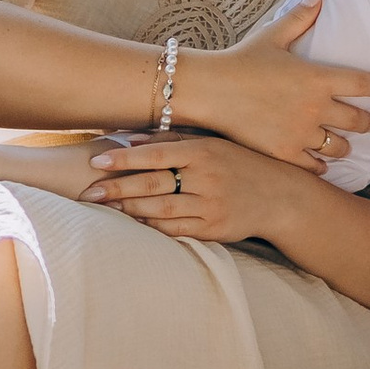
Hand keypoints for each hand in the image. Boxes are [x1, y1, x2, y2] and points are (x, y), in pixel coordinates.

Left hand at [83, 127, 300, 244]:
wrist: (281, 196)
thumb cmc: (240, 164)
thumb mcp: (213, 144)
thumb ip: (173, 140)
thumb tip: (129, 138)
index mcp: (205, 151)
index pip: (156, 155)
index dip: (124, 159)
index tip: (96, 161)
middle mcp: (207, 178)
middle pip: (153, 184)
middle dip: (118, 188)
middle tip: (89, 191)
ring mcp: (211, 205)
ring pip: (161, 209)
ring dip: (130, 209)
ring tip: (104, 208)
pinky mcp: (214, 229)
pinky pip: (176, 230)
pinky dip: (152, 227)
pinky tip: (133, 224)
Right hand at [182, 0, 369, 170]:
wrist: (210, 90)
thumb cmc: (242, 60)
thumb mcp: (274, 36)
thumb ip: (301, 17)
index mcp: (318, 78)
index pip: (363, 84)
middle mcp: (315, 108)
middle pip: (358, 121)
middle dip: (366, 122)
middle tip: (368, 122)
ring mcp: (301, 133)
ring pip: (339, 147)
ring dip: (344, 145)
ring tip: (343, 144)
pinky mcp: (284, 153)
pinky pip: (314, 166)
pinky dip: (321, 165)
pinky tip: (320, 163)